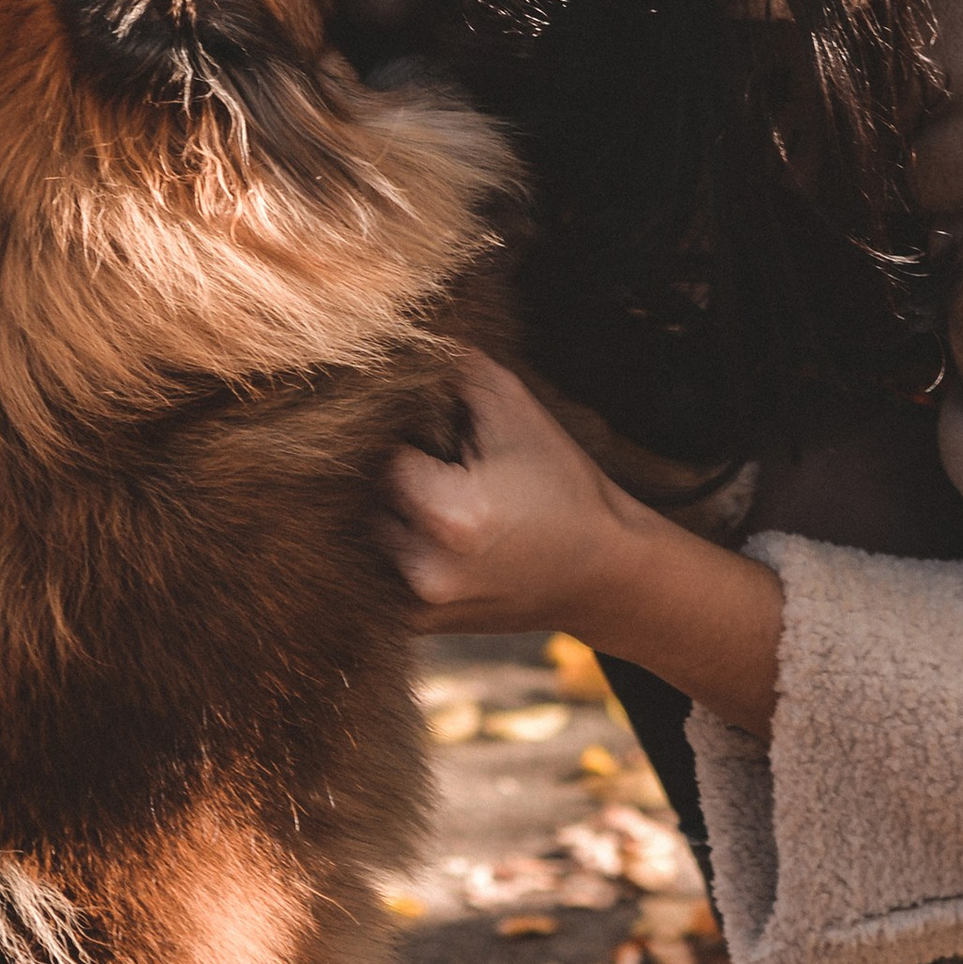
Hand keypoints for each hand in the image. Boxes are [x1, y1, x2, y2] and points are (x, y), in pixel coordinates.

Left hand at [379, 354, 631, 636]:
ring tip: (419, 486)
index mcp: (450, 515)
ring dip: (377, 508)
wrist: (604, 574)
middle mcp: (424, 568)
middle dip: (379, 471)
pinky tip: (423, 523)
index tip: (412, 423)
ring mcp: (418, 604)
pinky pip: (376, 568)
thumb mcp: (516, 411)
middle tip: (414, 452)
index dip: (392, 432)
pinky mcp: (418, 624)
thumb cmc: (564, 486)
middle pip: (359, 499)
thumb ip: (454, 369)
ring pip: (360, 535)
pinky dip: (389, 543)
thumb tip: (398, 339)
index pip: (377, 455)